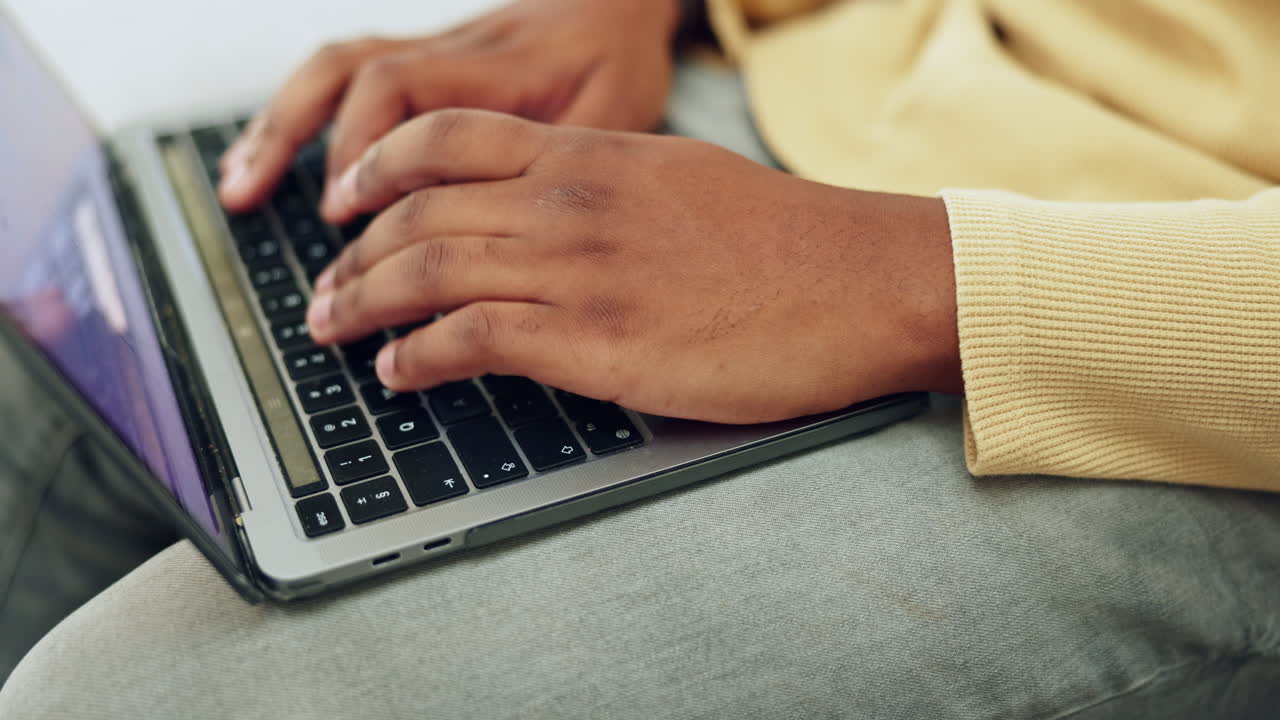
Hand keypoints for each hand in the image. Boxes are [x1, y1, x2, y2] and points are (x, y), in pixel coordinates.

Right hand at [218, 0, 679, 219]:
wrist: (616, 6)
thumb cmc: (619, 67)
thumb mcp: (614, 119)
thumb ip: (563, 165)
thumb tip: (508, 237)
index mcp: (499, 68)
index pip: (405, 89)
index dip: (363, 148)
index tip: (344, 209)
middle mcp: (452, 52)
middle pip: (351, 68)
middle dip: (291, 132)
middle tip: (248, 197)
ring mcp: (431, 53)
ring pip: (339, 67)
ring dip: (281, 124)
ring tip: (238, 184)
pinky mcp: (425, 64)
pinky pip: (350, 77)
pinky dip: (304, 118)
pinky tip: (275, 158)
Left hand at [306, 110, 960, 423]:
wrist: (860, 280)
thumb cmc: (783, 240)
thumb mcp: (677, 179)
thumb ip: (601, 186)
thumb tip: (547, 209)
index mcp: (589, 153)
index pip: (444, 139)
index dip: (376, 168)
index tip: (346, 201)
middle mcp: (568, 201)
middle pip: (416, 211)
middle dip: (352, 254)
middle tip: (324, 290)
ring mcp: (578, 269)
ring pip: (427, 271)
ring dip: (363, 304)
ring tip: (334, 329)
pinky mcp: (597, 341)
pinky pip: (470, 339)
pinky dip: (417, 356)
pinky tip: (399, 371)